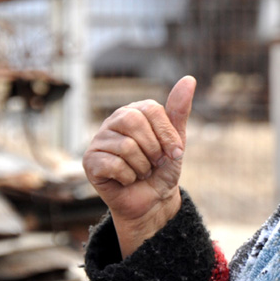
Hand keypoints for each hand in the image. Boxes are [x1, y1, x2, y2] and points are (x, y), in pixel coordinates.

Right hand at [83, 76, 195, 256]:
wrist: (153, 201)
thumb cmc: (163, 169)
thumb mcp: (176, 140)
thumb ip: (179, 111)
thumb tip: (189, 79)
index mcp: (135, 111)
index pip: (152, 109)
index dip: (167, 134)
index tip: (175, 152)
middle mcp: (114, 121)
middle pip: (134, 123)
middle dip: (153, 149)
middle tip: (154, 162)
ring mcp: (99, 140)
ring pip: (126, 147)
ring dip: (142, 167)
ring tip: (140, 171)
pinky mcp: (90, 161)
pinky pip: (113, 164)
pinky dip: (128, 177)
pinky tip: (126, 179)